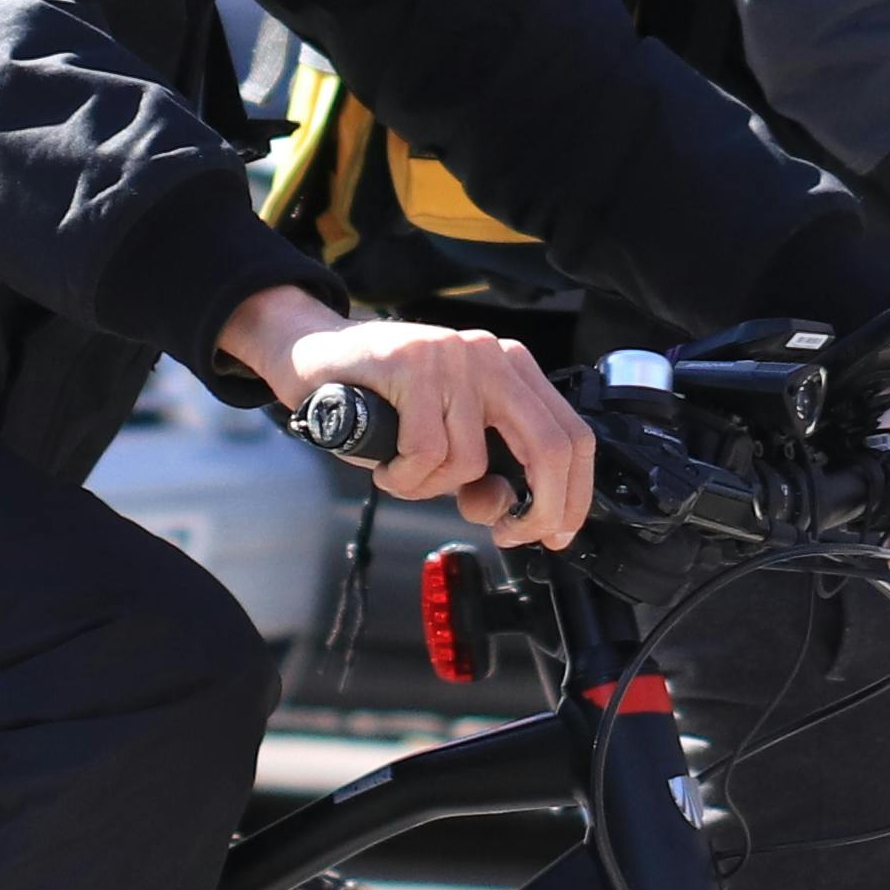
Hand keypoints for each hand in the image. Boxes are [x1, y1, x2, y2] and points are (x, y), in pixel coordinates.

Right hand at [220, 293, 596, 551]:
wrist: (314, 357)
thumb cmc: (382, 405)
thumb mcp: (448, 439)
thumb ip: (486, 471)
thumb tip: (508, 511)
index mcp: (512, 369)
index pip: (572, 434)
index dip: (575, 493)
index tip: (558, 532)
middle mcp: (492, 356)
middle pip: (549, 446)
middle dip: (538, 507)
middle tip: (510, 534)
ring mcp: (454, 356)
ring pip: (470, 461)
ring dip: (431, 489)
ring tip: (402, 470)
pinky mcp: (414, 363)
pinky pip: (426, 452)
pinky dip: (402, 476)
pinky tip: (384, 463)